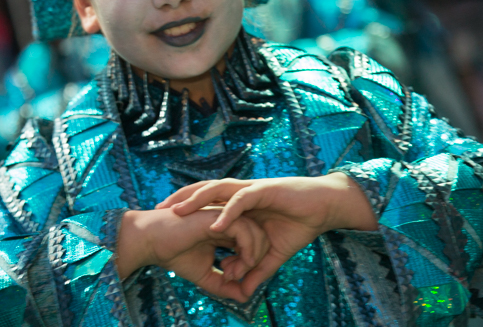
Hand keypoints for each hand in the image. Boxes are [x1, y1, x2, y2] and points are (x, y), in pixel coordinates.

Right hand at [116, 208, 268, 302]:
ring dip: (252, 256)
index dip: (250, 264)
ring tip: (235, 273)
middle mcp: (227, 220)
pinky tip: (235, 264)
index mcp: (225, 230)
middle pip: (260, 235)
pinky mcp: (217, 215)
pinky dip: (247, 248)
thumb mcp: (204, 275)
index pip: (252, 243)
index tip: (235, 282)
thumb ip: (224, 285)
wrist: (151, 241)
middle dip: (256, 260)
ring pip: (256, 231)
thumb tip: (245, 297)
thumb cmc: (173, 254)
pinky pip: (244, 229)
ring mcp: (224, 216)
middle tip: (236, 278)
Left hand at [156, 174, 375, 293]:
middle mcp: (241, 192)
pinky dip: (227, 212)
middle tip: (159, 210)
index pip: (205, 201)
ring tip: (178, 211)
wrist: (323, 208)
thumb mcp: (272, 254)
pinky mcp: (265, 191)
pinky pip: (242, 200)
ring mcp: (252, 189)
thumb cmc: (298, 225)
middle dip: (180, 198)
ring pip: (217, 190)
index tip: (164, 220)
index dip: (185, 207)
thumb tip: (242, 293)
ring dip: (196, 200)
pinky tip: (216, 225)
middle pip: (203, 190)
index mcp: (239, 202)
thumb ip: (255, 270)